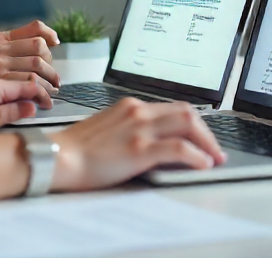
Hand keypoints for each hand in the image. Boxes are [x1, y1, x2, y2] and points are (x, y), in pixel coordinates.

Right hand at [0, 22, 61, 93]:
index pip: (32, 29)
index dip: (49, 34)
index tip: (56, 42)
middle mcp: (0, 48)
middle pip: (39, 48)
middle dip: (51, 64)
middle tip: (55, 77)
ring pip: (37, 67)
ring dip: (49, 81)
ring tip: (51, 91)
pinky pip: (28, 84)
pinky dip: (39, 92)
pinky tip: (41, 99)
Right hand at [49, 99, 225, 191]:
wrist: (57, 157)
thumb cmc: (76, 149)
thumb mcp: (107, 129)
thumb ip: (129, 128)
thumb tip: (151, 142)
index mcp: (130, 106)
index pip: (173, 108)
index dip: (194, 124)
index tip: (203, 139)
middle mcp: (138, 111)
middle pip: (186, 112)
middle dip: (206, 132)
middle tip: (215, 151)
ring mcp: (139, 128)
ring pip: (188, 124)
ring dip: (207, 143)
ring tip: (214, 159)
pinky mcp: (139, 148)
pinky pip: (179, 147)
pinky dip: (197, 155)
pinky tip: (203, 165)